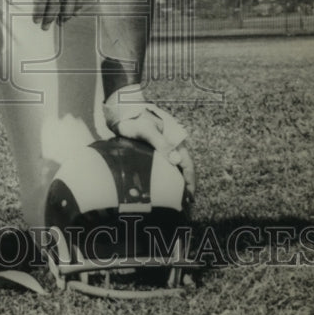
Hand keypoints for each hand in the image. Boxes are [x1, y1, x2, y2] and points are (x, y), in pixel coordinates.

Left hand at [103, 86, 195, 202]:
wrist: (123, 111)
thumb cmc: (134, 120)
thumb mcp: (146, 130)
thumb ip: (161, 143)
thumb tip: (176, 161)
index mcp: (175, 139)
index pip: (188, 164)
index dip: (190, 181)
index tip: (190, 196)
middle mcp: (173, 143)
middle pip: (183, 167)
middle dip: (186, 184)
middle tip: (184, 203)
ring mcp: (165, 145)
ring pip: (175, 166)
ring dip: (178, 181)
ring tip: (177, 197)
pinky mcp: (157, 148)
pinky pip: (166, 164)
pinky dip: (168, 175)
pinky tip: (165, 185)